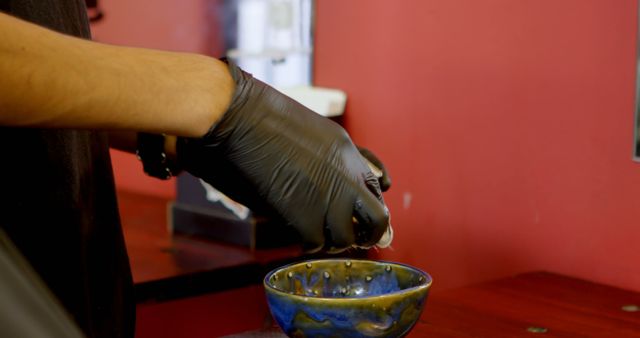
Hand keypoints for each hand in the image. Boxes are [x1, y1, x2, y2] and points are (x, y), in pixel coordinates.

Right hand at [177, 60, 389, 252]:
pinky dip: (306, 242)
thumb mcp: (313, 130)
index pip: (379, 188)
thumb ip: (333, 156)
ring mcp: (328, 198)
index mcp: (348, 153)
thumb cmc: (265, 119)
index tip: (359, 215)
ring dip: (331, 240)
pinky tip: (295, 229)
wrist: (240, 117)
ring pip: (345, 239)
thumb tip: (351, 179)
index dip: (370, 206)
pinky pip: (315, 243)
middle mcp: (346, 177)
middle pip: (378, 221)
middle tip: (351, 236)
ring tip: (315, 231)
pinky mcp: (304, 216)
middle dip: (368, 234)